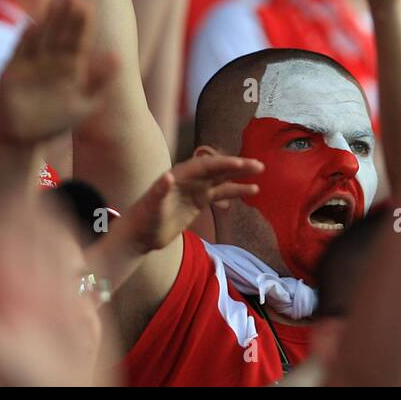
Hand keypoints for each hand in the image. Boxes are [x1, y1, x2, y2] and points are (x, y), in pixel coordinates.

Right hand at [0, 0, 119, 146]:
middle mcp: (52, 59)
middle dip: (68, 14)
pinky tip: (33, 24)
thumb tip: (119, 57)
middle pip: (61, 32)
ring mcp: (32, 62)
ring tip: (57, 0)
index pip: (79, 39)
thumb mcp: (85, 105)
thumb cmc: (57, 122)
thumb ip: (101, 82)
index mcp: (71, 66)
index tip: (90, 3)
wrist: (26, 139)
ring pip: (42, 35)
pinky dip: (26, 38)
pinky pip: (21, 51)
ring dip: (48, 19)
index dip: (84, 22)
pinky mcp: (12, 70)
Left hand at [119, 150, 263, 253]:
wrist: (140, 235)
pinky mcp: (199, 201)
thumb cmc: (142, 219)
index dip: (222, 164)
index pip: (205, 166)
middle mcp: (190, 178)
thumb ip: (159, 191)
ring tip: (260, 172)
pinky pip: (221, 193)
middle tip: (259, 165)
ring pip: (222, 179)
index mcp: (180, 175)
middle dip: (238, 166)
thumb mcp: (150, 207)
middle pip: (218, 169)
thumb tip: (168, 176)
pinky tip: (253, 190)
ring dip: (240, 176)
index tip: (240, 164)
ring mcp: (196, 189)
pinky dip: (236, 191)